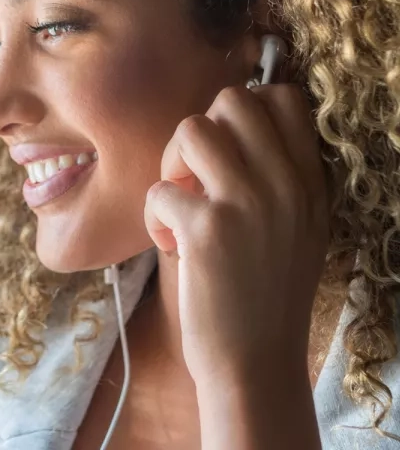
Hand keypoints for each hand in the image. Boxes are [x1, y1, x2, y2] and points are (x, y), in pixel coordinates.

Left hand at [144, 84, 328, 390]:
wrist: (255, 363)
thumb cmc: (262, 296)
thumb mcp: (296, 229)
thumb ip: (274, 178)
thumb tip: (226, 129)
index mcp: (309, 182)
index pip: (286, 98)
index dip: (242, 111)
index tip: (224, 152)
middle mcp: (285, 185)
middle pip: (232, 100)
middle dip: (199, 132)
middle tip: (193, 178)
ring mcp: (247, 203)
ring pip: (191, 129)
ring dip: (170, 164)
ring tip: (179, 205)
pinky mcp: (206, 230)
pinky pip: (158, 189)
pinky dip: (152, 216)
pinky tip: (171, 246)